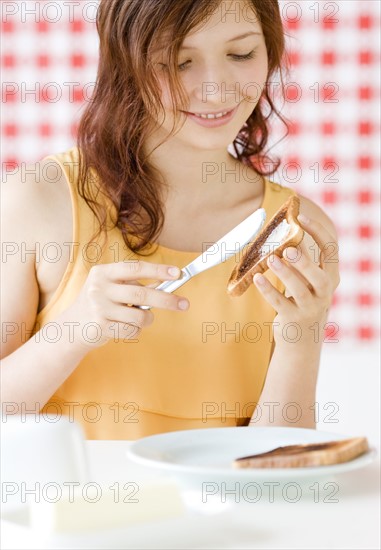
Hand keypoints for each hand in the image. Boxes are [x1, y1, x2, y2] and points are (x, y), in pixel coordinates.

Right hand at [65, 260, 188, 348]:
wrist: (71, 329)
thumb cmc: (100, 305)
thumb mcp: (113, 289)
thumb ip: (136, 285)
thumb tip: (169, 281)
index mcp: (103, 272)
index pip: (135, 268)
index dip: (158, 270)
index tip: (178, 273)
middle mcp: (99, 287)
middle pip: (142, 292)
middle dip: (167, 300)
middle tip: (185, 304)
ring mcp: (98, 307)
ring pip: (139, 315)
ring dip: (146, 320)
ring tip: (138, 319)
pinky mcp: (100, 326)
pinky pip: (131, 330)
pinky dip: (135, 331)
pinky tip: (124, 328)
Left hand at [253, 215, 339, 344]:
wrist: (302, 339)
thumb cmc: (301, 301)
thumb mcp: (307, 281)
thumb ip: (299, 262)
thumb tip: (280, 234)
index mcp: (330, 277)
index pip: (331, 250)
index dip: (318, 232)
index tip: (301, 217)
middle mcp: (325, 293)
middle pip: (320, 276)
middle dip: (305, 262)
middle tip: (288, 248)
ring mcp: (310, 308)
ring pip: (299, 290)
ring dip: (284, 273)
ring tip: (270, 258)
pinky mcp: (293, 319)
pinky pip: (279, 302)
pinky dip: (268, 289)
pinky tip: (257, 277)